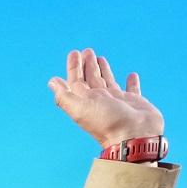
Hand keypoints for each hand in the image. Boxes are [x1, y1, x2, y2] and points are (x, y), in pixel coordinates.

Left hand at [48, 48, 163, 147]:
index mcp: (86, 101)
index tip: (74, 53)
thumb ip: (65, 96)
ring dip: (104, 70)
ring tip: (101, 58)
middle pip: (91, 79)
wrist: (134, 136)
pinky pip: (132, 89)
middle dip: (87, 65)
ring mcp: (117, 101)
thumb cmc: (107, 123)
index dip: (74, 67)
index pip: (76, 81)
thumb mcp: (80, 109)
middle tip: (86, 51)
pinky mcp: (135, 102)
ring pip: (108, 81)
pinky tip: (131, 74)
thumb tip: (51, 82)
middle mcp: (100, 100)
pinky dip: (132, 82)